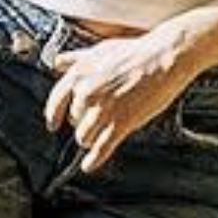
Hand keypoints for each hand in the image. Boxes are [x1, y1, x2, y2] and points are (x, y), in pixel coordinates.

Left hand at [44, 26, 205, 172]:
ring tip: (104, 133)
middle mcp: (85, 94)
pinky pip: (101, 148)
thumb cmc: (135, 54)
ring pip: (84, 137)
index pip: (55, 102)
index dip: (54, 116)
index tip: (53, 125)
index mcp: (79, 75)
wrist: (164, 57)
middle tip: (102, 117)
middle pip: (74, 122)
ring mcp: (102, 110)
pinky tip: (89, 165)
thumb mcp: (100, 51)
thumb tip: (58, 62)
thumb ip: (76, 60)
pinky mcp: (120, 123)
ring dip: (93, 138)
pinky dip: (94, 160)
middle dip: (85, 123)